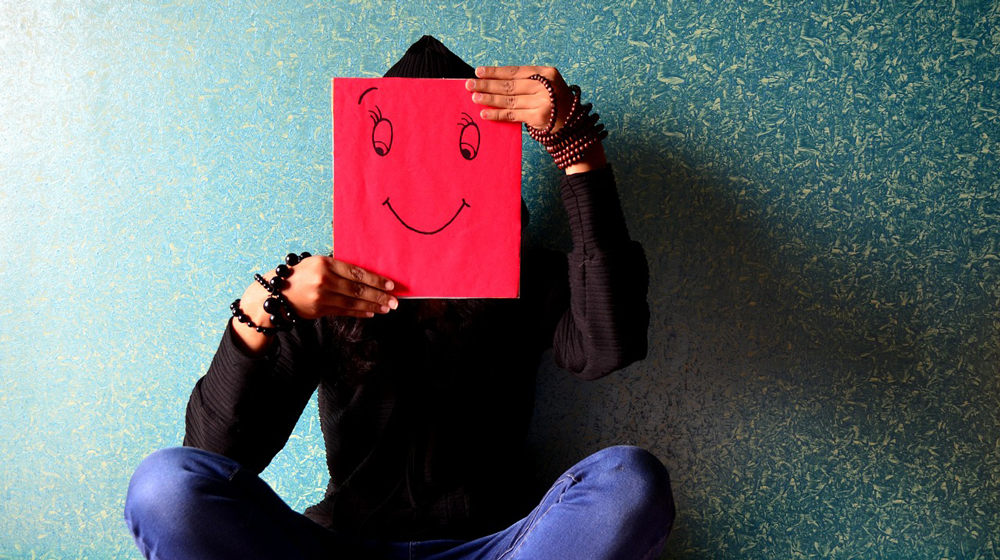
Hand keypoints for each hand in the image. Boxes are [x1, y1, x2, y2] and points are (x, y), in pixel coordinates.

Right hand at [232, 256, 396, 354]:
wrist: (275, 292)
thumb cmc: (300, 274)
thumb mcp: (317, 263)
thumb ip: (338, 268)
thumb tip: (366, 275)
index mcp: (325, 263)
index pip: (356, 272)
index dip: (376, 280)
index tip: (390, 285)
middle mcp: (324, 280)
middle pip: (358, 290)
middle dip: (379, 296)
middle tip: (395, 301)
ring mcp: (322, 297)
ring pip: (353, 303)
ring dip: (373, 306)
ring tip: (387, 308)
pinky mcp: (320, 310)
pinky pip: (344, 312)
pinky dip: (359, 313)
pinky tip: (371, 313)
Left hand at [466, 65, 606, 172]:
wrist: (573, 126)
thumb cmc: (554, 103)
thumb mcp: (545, 86)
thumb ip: (525, 82)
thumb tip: (493, 81)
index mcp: (547, 73)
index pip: (516, 71)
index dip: (496, 71)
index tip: (478, 71)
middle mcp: (545, 86)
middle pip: (510, 85)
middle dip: (487, 84)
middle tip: (469, 84)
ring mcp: (543, 102)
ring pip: (509, 100)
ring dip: (489, 99)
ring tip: (474, 97)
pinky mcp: (538, 118)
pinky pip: (512, 115)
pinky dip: (496, 114)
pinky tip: (484, 113)